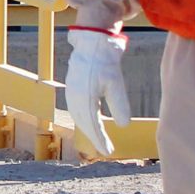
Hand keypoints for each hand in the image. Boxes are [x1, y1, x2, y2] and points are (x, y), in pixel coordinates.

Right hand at [64, 27, 131, 157]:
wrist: (93, 42)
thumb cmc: (106, 61)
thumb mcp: (116, 83)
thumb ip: (119, 105)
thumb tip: (123, 125)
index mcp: (84, 96)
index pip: (92, 124)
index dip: (100, 139)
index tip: (108, 151)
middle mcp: (74, 96)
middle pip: (83, 123)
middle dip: (94, 137)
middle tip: (106, 149)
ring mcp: (71, 91)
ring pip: (78, 117)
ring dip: (88, 129)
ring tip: (99, 139)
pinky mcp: (72, 87)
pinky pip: (75, 109)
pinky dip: (83, 119)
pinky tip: (91, 122)